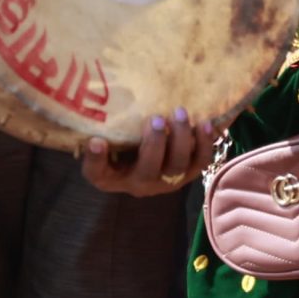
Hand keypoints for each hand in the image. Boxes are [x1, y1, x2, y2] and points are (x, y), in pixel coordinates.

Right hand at [80, 109, 220, 197]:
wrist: (146, 164)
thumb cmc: (120, 154)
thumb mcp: (104, 150)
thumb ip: (97, 144)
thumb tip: (94, 139)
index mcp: (113, 178)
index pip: (99, 173)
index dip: (96, 160)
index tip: (96, 141)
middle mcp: (141, 184)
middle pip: (149, 169)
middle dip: (154, 143)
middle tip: (156, 118)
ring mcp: (168, 181)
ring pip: (178, 165)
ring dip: (181, 139)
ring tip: (180, 113)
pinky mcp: (189, 173)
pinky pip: (200, 161)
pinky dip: (204, 143)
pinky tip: (204, 123)